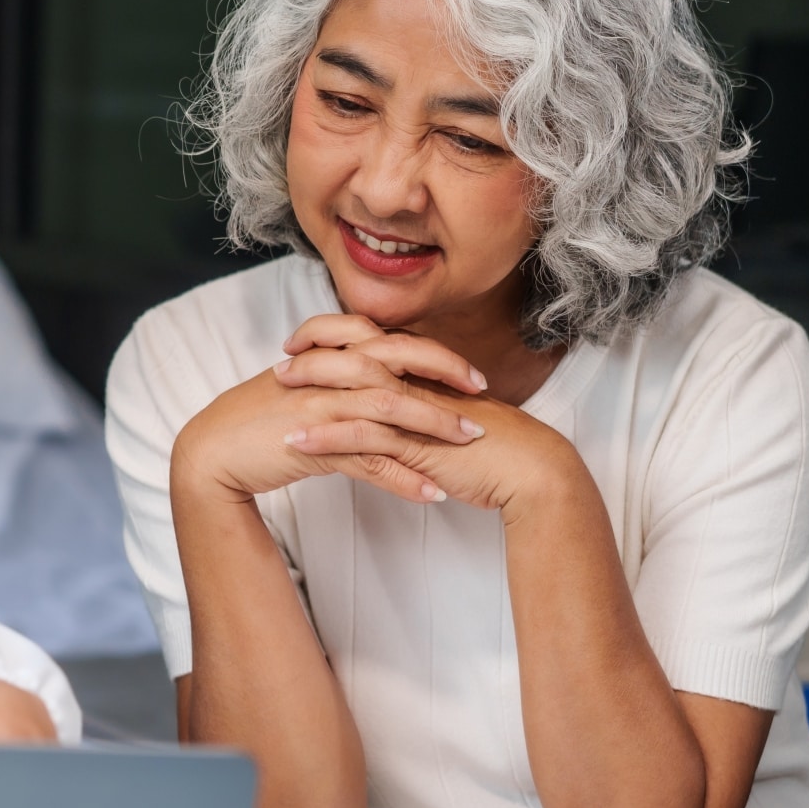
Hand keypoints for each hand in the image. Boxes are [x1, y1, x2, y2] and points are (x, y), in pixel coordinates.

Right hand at [171, 320, 486, 506]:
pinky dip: (403, 477)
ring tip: (471, 443)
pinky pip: (368, 458)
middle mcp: (328, 374)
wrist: (212, 451)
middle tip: (482, 397)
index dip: (434, 353)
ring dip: (435, 426)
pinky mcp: (313, 443)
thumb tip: (376, 379)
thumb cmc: (255, 419)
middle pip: (398, 364)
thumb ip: (336, 376)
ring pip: (389, 408)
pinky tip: (430, 493)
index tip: (469, 373)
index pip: (390, 341)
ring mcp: (321, 406)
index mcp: (326, 356)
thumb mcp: (299, 388)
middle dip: (446, 378)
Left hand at [271, 315, 576, 517]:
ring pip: (353, 392)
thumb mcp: (452, 421)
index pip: (374, 343)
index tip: (305, 341)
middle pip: (357, 356)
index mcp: (426, 374)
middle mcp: (419, 384)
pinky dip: (326, 438)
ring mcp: (416, 412)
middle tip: (281, 361)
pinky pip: (364, 437)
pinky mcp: (417, 444)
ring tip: (275, 397)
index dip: (337, 337)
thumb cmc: (497, 449)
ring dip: (311, 394)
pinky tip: (297, 445)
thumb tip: (402, 408)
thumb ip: (426, 410)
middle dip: (314, 355)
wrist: (533, 470)